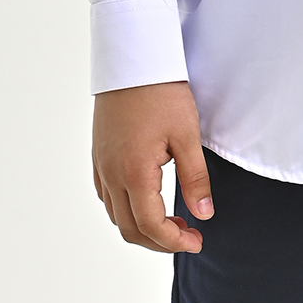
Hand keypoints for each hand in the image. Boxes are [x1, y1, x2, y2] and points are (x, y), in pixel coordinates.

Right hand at [92, 80, 213, 253]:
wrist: (133, 60)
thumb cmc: (162, 93)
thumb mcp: (187, 135)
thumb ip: (195, 179)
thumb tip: (204, 215)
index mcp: (134, 172)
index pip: (150, 225)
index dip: (174, 242)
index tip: (197, 241)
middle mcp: (111, 174)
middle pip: (129, 229)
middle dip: (159, 241)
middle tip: (188, 235)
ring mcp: (101, 165)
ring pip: (115, 215)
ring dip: (142, 227)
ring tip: (173, 219)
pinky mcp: (98, 155)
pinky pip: (106, 196)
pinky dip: (125, 209)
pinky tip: (147, 199)